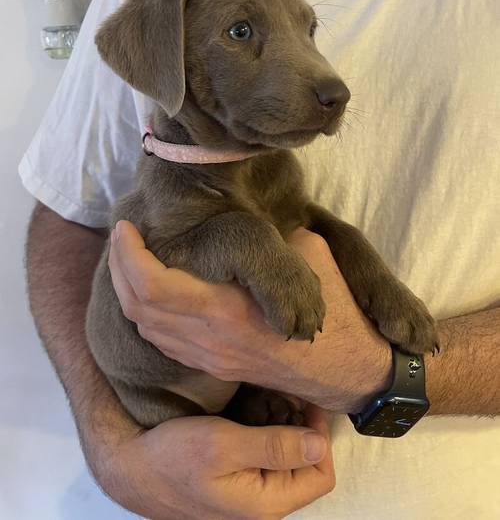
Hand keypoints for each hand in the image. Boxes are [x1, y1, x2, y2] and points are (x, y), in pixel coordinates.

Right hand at [96, 403, 333, 519]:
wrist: (131, 467)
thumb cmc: (173, 457)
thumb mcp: (223, 445)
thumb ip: (273, 445)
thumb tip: (320, 443)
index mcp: (266, 504)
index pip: (321, 474)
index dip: (318, 435)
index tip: (302, 400)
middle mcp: (262, 504)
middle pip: (306, 464)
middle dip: (299, 426)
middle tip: (280, 395)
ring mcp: (250, 493)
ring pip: (286, 456)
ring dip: (282, 424)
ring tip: (264, 399)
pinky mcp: (237, 479)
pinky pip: (265, 454)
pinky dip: (264, 429)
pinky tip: (249, 411)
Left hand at [109, 220, 390, 412]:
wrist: (349, 370)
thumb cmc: (337, 311)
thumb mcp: (309, 255)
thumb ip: (269, 239)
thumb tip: (244, 220)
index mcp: (227, 309)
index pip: (152, 286)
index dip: (128, 255)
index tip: (125, 227)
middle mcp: (209, 339)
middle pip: (137, 307)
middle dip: (117, 268)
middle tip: (122, 237)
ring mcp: (210, 357)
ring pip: (145, 326)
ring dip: (128, 291)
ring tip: (130, 258)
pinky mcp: (216, 366)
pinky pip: (164, 341)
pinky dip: (148, 313)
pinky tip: (155, 291)